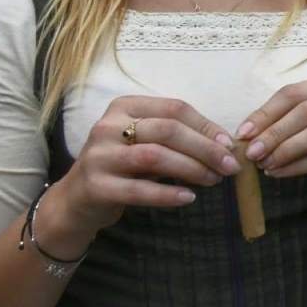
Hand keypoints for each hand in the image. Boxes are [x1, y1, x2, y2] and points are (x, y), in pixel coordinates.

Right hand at [59, 97, 238, 234]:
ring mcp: (100, 155)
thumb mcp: (147, 144)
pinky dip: (167, 194)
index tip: (229, 145)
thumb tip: (225, 144)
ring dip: (191, 168)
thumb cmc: (123, 166)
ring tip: (213, 180)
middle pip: (167, 130)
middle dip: (205, 148)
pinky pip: (139, 189)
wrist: (77, 199)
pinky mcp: (96, 185)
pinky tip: (188, 197)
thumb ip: (178, 139)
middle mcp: (109, 126)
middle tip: (229, 166)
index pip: (174, 109)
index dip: (206, 126)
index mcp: (125, 106)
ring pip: (154, 156)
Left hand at [238, 77, 306, 203]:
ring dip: (286, 149)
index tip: (243, 133)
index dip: (266, 112)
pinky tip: (278, 173)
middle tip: (251, 152)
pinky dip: (297, 166)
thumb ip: (281, 121)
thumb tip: (245, 132)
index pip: (295, 92)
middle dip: (274, 132)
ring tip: (264, 163)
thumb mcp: (303, 125)